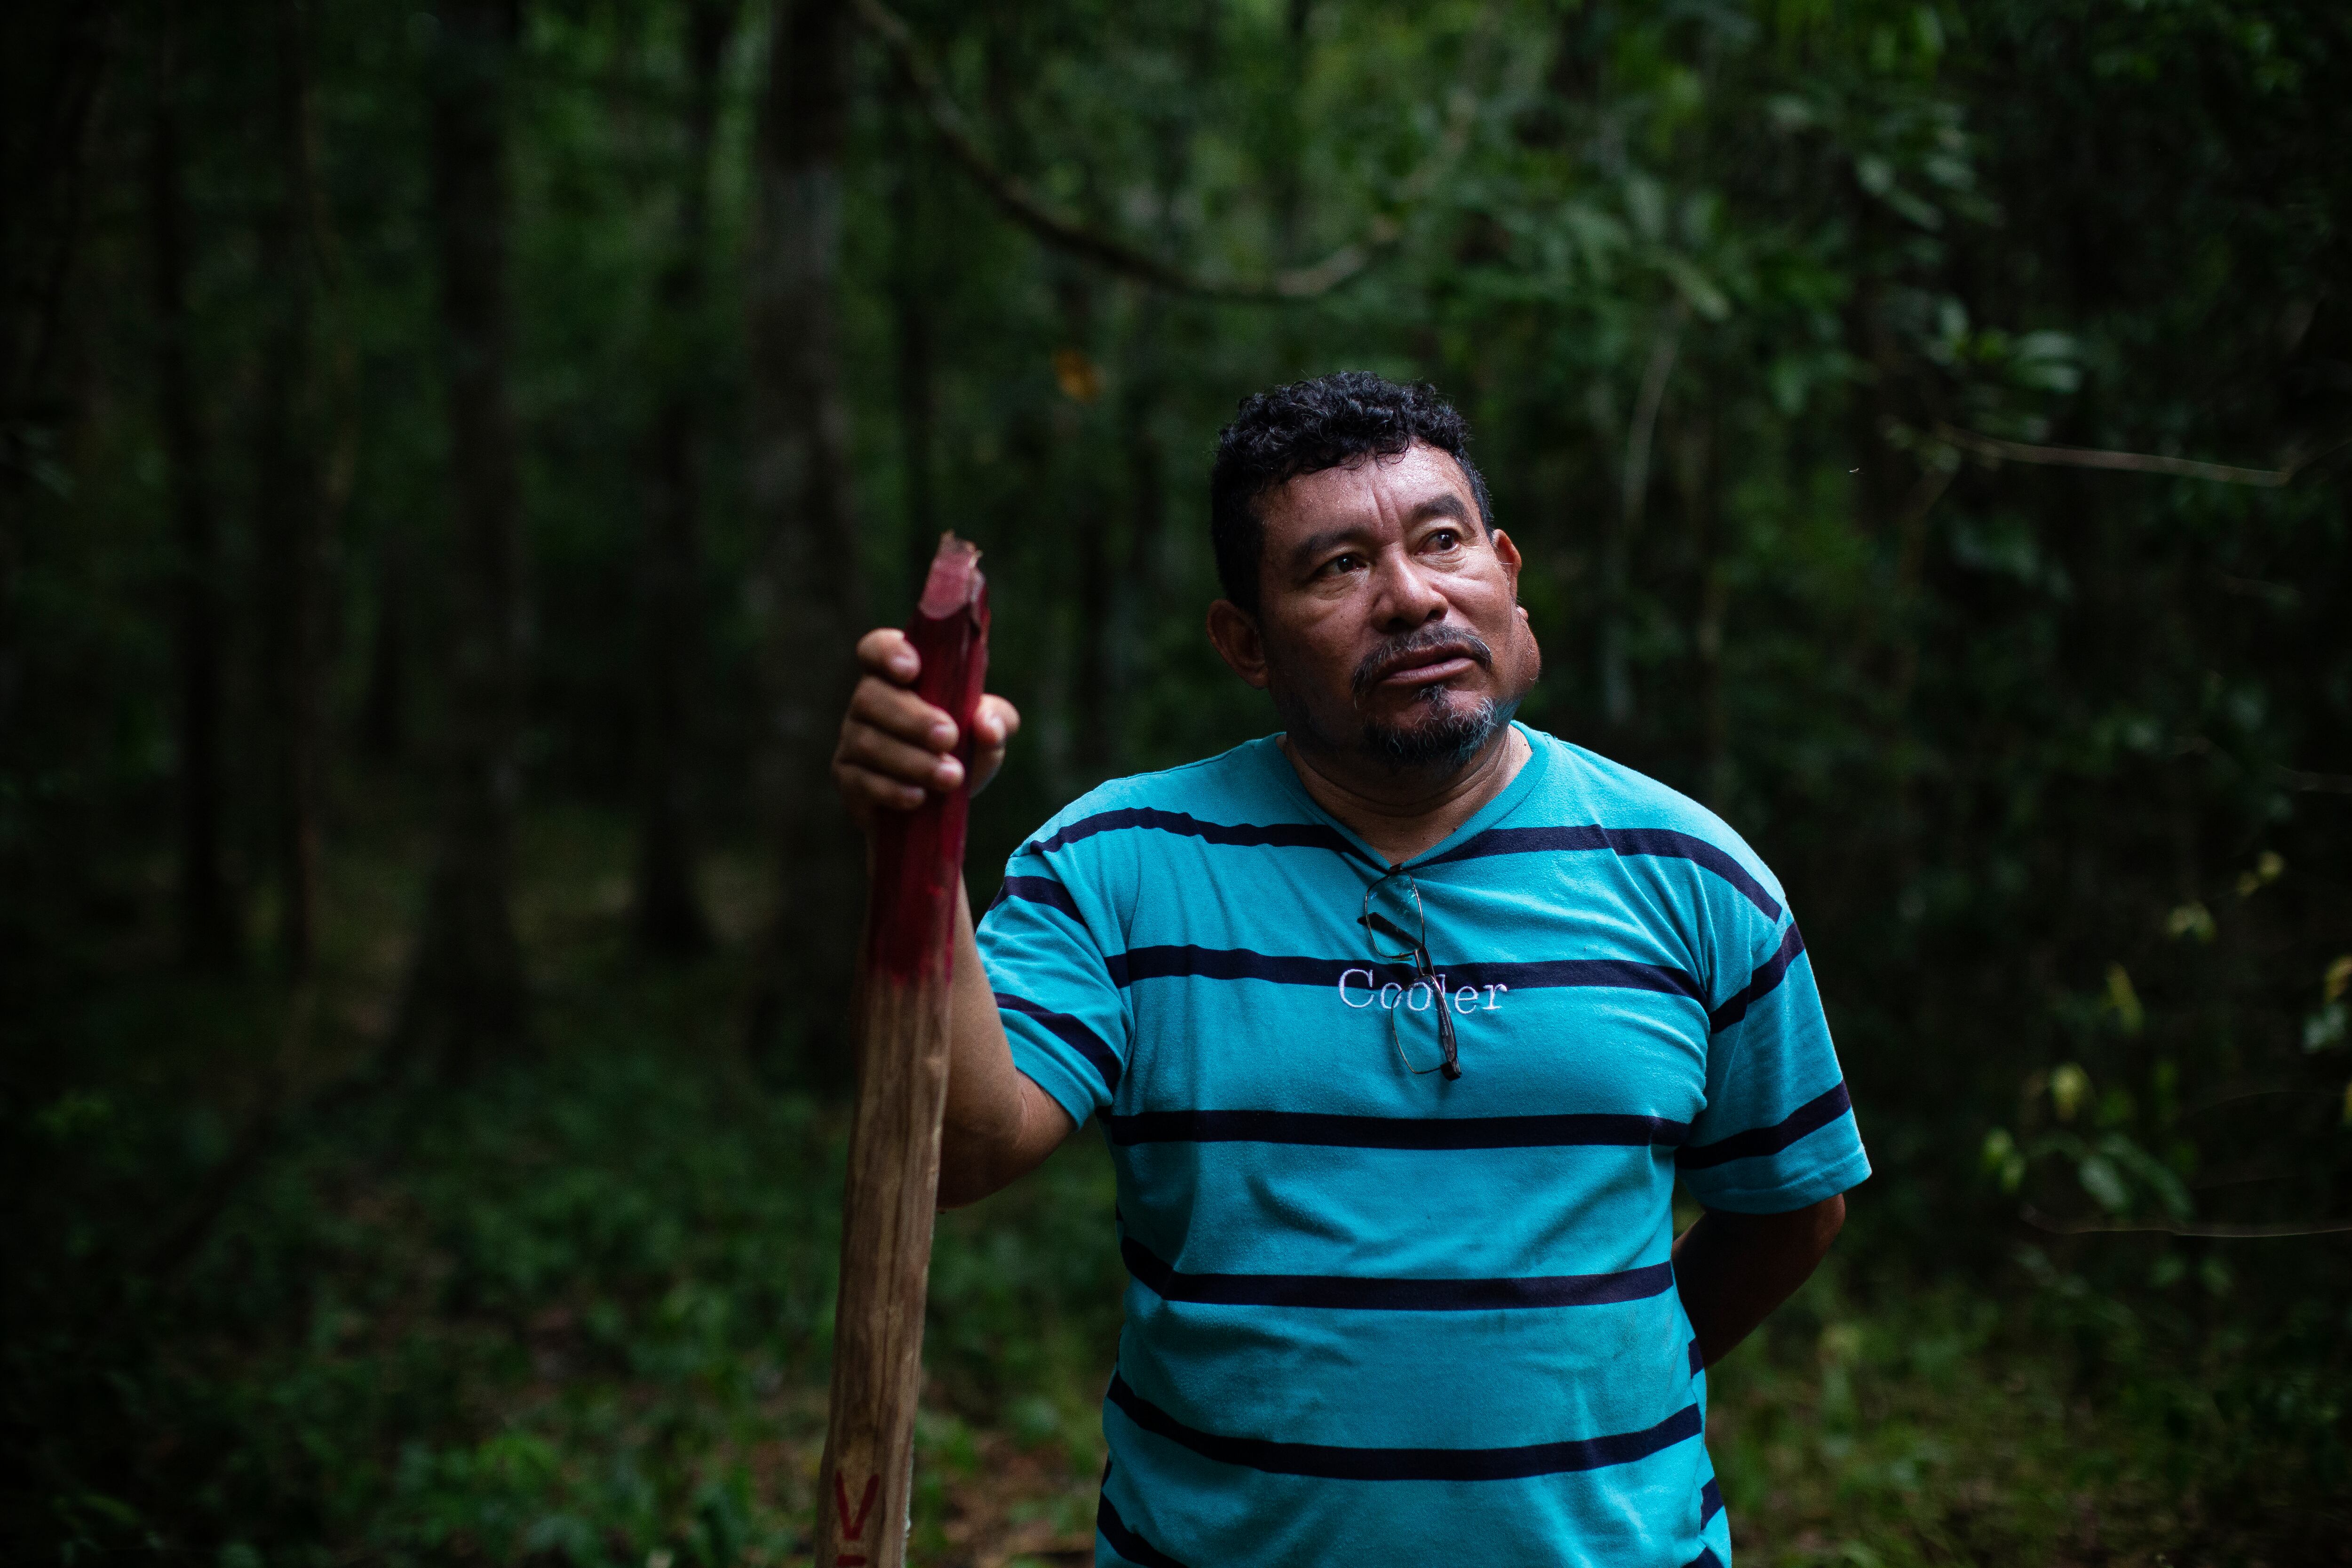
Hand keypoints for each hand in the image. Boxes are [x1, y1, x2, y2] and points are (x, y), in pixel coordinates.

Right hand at [833, 627, 1020, 831]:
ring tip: (951, 776)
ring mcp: (852, 740)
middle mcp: (867, 703)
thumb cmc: (961, 751)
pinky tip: (917, 797)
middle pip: (871, 697)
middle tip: (949, 737)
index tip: (912, 669)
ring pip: (868, 742)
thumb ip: (996, 721)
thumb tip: (987, 726)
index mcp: (896, 676)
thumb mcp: (987, 734)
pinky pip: (860, 781)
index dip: (888, 653)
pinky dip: (891, 789)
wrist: (940, 806)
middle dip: (912, 718)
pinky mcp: (848, 779)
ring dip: (912, 760)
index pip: (876, 649)